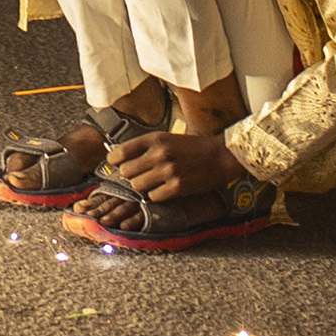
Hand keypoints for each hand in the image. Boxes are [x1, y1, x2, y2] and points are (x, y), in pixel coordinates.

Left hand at [106, 124, 240, 203]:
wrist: (220, 155)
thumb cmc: (192, 147)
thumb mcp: (167, 138)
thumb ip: (145, 146)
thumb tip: (120, 157)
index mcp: (155, 139)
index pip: (120, 152)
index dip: (114, 160)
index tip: (116, 164)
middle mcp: (159, 154)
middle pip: (126, 172)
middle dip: (130, 175)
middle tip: (139, 175)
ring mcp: (168, 171)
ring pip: (137, 186)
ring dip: (142, 187)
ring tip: (153, 182)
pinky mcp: (177, 187)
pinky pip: (153, 196)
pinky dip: (156, 195)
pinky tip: (164, 189)